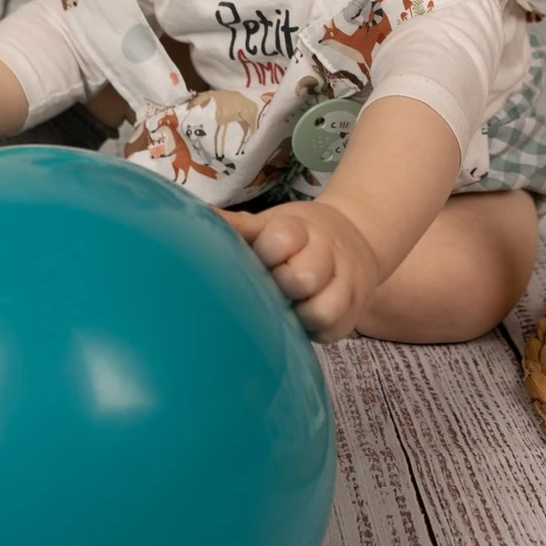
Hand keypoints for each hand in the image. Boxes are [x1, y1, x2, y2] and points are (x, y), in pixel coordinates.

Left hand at [220, 203, 380, 342]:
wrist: (355, 241)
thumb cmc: (300, 236)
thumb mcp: (271, 223)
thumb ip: (237, 226)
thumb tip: (189, 215)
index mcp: (303, 228)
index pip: (283, 238)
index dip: (266, 252)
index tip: (258, 256)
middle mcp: (329, 254)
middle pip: (303, 277)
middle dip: (280, 285)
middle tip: (266, 287)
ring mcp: (345, 286)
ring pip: (321, 309)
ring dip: (296, 313)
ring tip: (281, 308)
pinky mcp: (350, 317)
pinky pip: (330, 330)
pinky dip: (310, 330)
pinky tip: (296, 321)